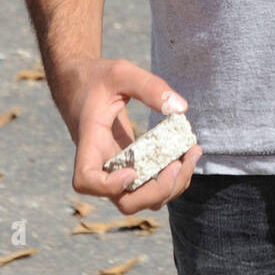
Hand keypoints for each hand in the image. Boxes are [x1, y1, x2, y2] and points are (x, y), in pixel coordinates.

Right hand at [51, 57, 203, 213]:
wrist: (81, 83)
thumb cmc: (97, 78)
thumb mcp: (121, 72)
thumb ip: (150, 86)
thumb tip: (181, 109)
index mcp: (90, 141)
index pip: (86, 180)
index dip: (109, 187)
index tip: (133, 171)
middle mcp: (101, 163)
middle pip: (124, 202)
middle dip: (157, 191)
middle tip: (179, 162)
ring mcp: (116, 168)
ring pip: (141, 199)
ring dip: (171, 187)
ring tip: (193, 154)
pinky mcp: (129, 165)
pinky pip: (149, 185)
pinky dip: (172, 177)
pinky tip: (188, 153)